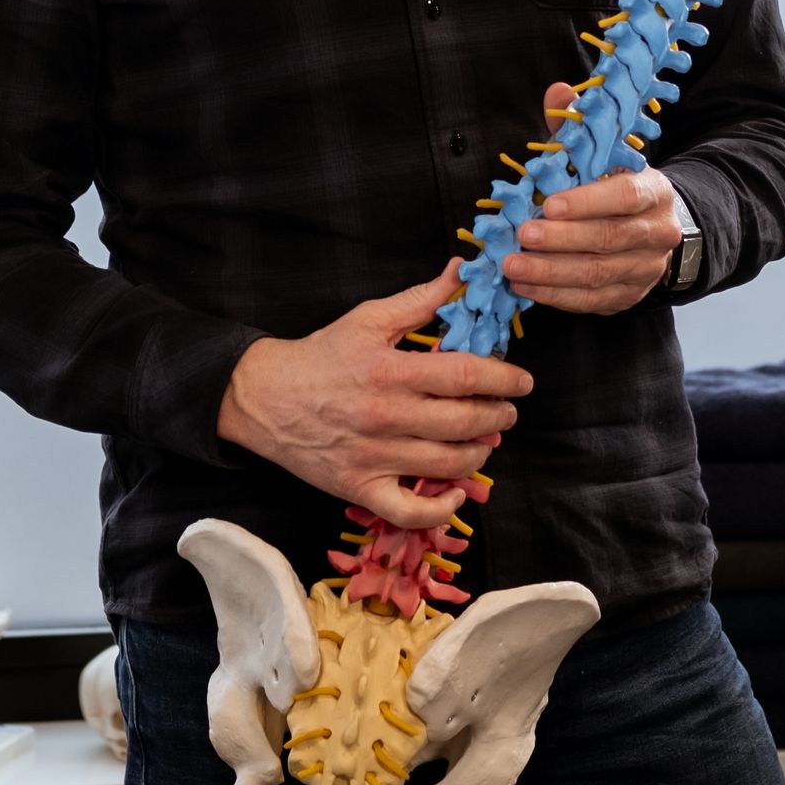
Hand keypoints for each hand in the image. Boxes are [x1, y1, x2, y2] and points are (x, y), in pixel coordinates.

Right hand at [217, 262, 531, 528]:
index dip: (503, 379)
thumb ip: (420, 299)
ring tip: (486, 439)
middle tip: (507, 410)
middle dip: (498, 416)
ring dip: (480, 452)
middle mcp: (384, 416)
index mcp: (388, 370)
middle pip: (463, 422)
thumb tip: (461, 273)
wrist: (263, 397)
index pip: (464, 377)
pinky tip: (456, 491)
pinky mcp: (360, 488)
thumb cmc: (320, 355)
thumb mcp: (367, 318)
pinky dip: (440, 508)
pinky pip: (410, 511)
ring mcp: (373, 456)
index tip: (521, 381)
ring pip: (447, 464)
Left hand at [502, 82, 683, 315]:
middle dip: (560, 240)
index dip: (587, 202)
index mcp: (654, 191)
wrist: (658, 228)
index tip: (549, 204)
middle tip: (522, 237)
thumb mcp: (605, 153)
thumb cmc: (619, 186)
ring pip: (596, 274)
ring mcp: (644, 269)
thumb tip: (559, 91)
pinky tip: (525, 286)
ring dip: (550, 274)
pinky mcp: (627, 296)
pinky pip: (591, 301)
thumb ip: (579, 126)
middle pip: (608, 238)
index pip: (626, 196)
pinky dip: (555, 296)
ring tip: (512, 266)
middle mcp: (657, 233)